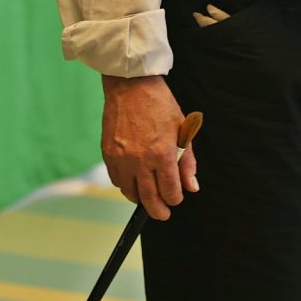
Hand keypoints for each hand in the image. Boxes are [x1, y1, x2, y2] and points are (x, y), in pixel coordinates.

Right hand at [101, 74, 197, 220]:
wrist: (131, 86)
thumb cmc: (160, 104)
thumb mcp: (182, 130)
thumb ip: (187, 162)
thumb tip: (191, 187)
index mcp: (162, 154)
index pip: (170, 191)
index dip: (175, 199)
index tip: (176, 198)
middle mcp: (140, 160)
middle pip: (149, 199)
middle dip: (158, 210)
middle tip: (163, 214)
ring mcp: (122, 158)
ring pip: (130, 193)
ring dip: (140, 199)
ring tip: (148, 197)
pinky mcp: (108, 154)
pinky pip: (116, 180)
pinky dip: (125, 185)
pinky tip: (133, 181)